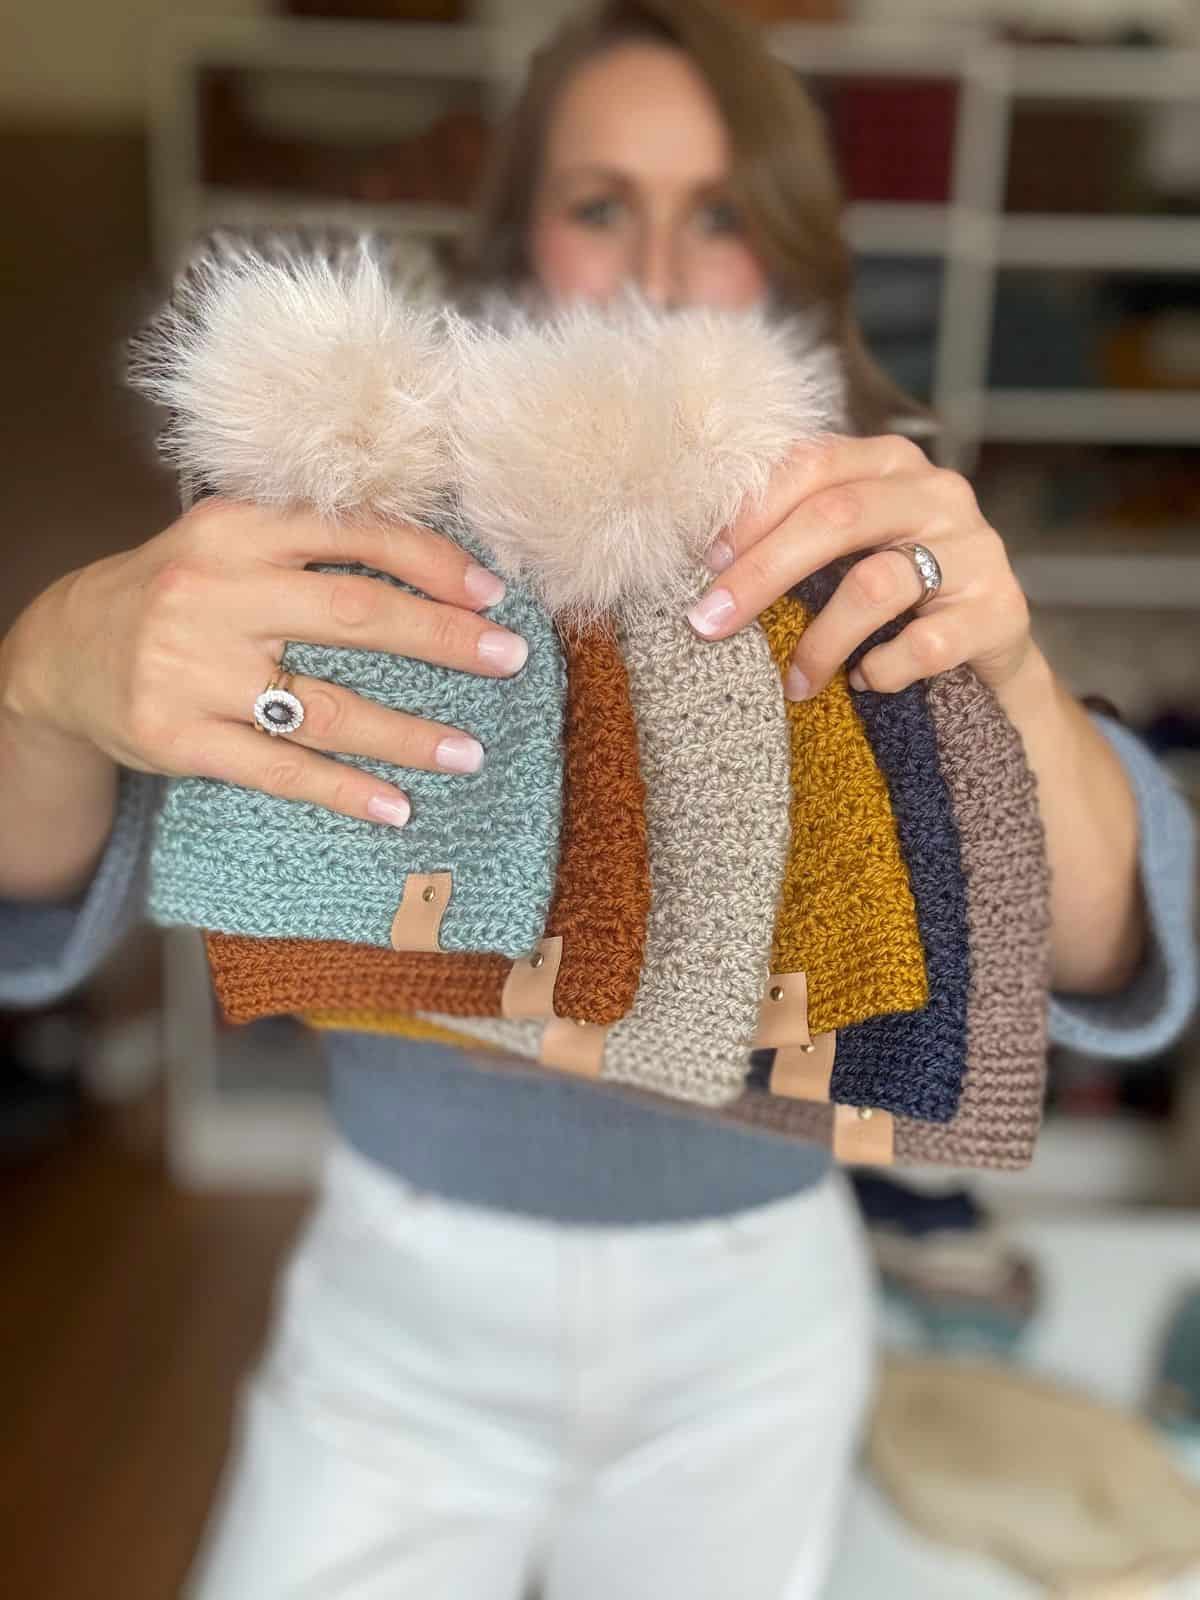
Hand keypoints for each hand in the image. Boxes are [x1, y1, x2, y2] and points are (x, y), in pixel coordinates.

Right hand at [3, 499, 528, 827]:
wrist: (61, 652)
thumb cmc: (174, 592)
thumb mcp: (228, 543)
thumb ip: (309, 545)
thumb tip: (436, 571)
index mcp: (237, 529)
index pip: (353, 534)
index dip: (432, 561)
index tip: (492, 592)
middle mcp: (215, 592)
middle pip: (355, 616)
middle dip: (443, 639)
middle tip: (509, 659)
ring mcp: (194, 670)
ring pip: (326, 706)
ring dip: (408, 734)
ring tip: (469, 753)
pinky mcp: (179, 739)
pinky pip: (280, 770)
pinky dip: (343, 792)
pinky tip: (396, 807)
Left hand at [684, 434, 1033, 699]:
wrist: (991, 655)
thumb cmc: (897, 601)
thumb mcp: (849, 555)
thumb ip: (797, 537)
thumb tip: (705, 566)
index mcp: (890, 464)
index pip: (811, 466)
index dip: (752, 513)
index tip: (705, 565)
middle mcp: (938, 493)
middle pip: (836, 517)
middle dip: (761, 573)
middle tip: (710, 623)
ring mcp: (976, 548)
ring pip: (875, 585)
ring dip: (818, 642)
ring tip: (793, 682)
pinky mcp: (1001, 610)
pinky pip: (924, 645)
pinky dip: (882, 671)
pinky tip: (866, 682)